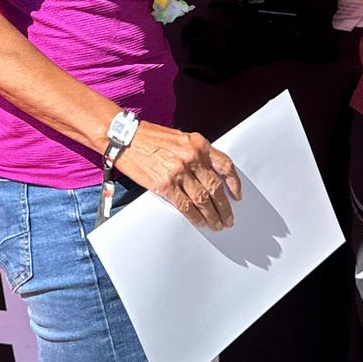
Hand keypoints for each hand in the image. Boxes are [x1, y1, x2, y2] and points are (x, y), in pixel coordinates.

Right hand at [117, 121, 241, 230]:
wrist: (125, 138)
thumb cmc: (149, 137)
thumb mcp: (179, 139)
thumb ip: (196, 154)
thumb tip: (208, 176)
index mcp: (198, 143)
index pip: (225, 165)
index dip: (234, 183)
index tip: (237, 195)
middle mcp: (192, 157)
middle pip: (215, 186)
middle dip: (224, 206)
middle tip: (229, 218)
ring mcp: (179, 172)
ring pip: (203, 199)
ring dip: (212, 215)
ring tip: (217, 224)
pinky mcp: (165, 185)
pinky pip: (185, 206)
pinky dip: (195, 217)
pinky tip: (200, 222)